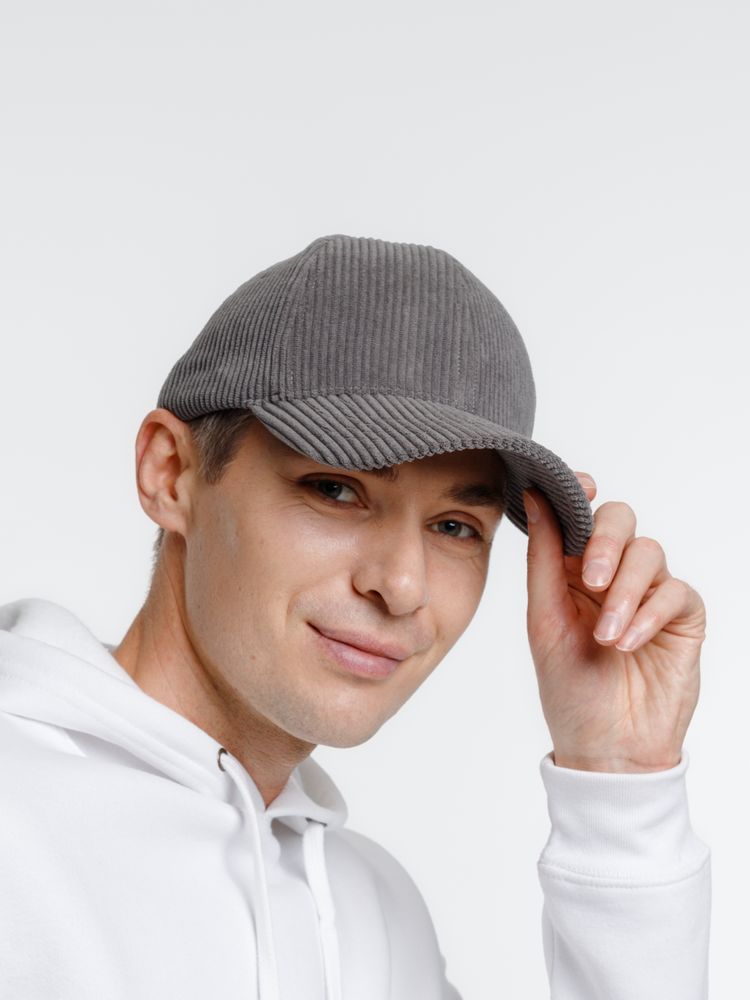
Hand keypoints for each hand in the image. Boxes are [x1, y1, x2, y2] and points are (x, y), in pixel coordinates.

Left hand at [522, 475, 706, 772]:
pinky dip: (648, 614)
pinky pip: (675, 592)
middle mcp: (612, 574)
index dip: (579, 493)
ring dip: (624, 592)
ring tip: (606, 636)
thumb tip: (533, 495)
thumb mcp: (544, 620)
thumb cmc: (569, 689)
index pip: (580, 514)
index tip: (579, 486)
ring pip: (649, 553)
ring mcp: (649, 593)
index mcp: (571, 570)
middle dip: (604, 542)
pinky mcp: (681, 617)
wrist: (607, 748)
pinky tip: (628, 642)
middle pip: (619, 519)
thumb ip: (543, 557)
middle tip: (590, 580)